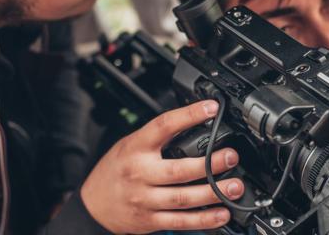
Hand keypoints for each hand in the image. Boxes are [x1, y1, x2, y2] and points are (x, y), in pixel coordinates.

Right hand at [80, 100, 244, 233]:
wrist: (93, 205)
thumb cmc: (116, 170)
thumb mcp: (130, 144)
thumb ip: (158, 138)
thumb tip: (195, 123)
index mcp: (135, 147)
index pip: (163, 126)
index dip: (188, 115)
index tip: (211, 108)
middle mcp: (140, 172)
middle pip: (179, 169)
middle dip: (210, 164)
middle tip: (231, 157)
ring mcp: (145, 199)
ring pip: (183, 198)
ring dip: (213, 193)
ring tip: (235, 187)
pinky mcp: (150, 220)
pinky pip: (180, 221)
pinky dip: (204, 219)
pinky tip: (222, 214)